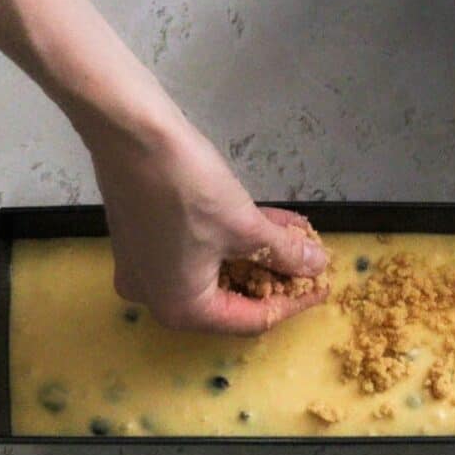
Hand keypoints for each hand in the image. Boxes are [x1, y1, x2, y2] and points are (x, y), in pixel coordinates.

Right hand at [74, 103, 329, 334]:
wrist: (131, 134)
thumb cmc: (188, 188)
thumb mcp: (246, 225)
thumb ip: (285, 252)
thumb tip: (316, 264)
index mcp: (181, 310)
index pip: (250, 320)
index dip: (293, 302)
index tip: (322, 285)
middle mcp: (158, 299)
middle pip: (231, 298)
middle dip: (274, 275)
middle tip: (309, 259)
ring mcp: (146, 270)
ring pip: (216, 272)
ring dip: (256, 254)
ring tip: (296, 235)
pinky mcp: (143, 241)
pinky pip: (197, 253)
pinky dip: (230, 242)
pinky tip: (266, 222)